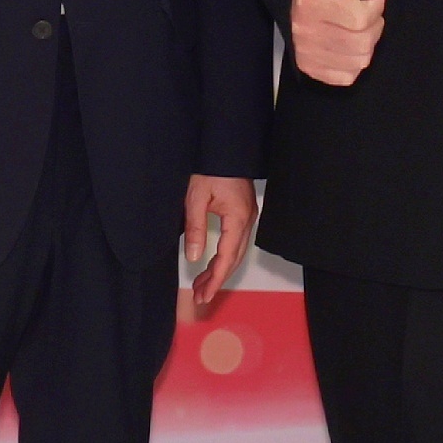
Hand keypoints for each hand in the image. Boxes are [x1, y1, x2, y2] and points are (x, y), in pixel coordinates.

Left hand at [178, 174, 260, 321]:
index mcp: (238, 218)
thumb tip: (195, 258)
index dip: (215, 279)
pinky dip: (224, 255)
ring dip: (220, 269)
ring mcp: (247, 216)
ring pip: (236, 251)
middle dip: (217, 279)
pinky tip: (213, 262)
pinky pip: (236, 241)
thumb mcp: (195, 197)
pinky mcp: (243, 211)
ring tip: (201, 284)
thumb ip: (195, 228)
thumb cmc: (210, 167)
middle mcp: (247, 220)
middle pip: (234, 259)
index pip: (227, 258)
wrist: (224, 146)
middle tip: (201, 296)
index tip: (203, 295)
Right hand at [286, 0, 384, 86]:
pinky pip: (348, 76)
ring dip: (365, 44)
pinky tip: (347, 44)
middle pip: (362, 43)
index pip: (362, 19)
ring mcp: (305, 51)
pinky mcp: (309, 68)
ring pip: (358, 61)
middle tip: (363, 13)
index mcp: (314, 0)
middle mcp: (305, 29)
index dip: (374, 7)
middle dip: (372, 26)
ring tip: (355, 28)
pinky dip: (354, 62)